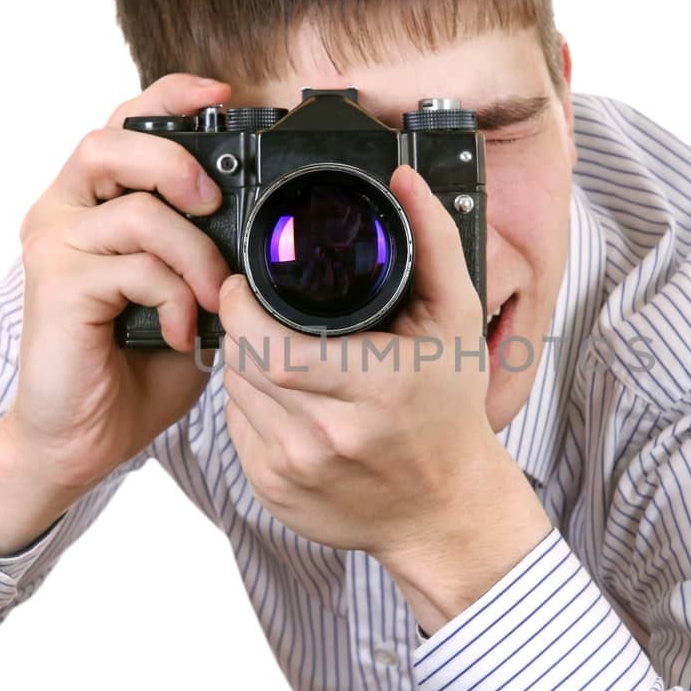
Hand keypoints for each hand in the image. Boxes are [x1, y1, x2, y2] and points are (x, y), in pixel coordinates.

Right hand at [0, 72, 233, 495]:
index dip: (172, 95)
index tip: (224, 95)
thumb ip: (209, 250)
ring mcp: (56, 244)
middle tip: (216, 202)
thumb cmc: (137, 363)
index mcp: (99, 201)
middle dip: (175, 160)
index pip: (127, 122)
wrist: (86, 436)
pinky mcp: (56, 283)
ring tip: (215, 297)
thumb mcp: (190, 293)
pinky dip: (175, 298)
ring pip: (136, 209)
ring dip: (194, 252)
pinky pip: (133, 266)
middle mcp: (67, 211)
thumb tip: (265, 227)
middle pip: (111, 140)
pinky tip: (186, 334)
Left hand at [219, 162, 503, 561]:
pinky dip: (250, 403)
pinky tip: (285, 395)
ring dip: (243, 362)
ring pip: (234, 394)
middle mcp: (328, 436)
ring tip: (279, 348)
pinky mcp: (273, 492)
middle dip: (240, 327)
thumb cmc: (450, 412)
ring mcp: (295, 470)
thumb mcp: (456, 319)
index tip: (241, 284)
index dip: (240, 307)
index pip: (268, 344)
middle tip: (257, 309)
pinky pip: (237, 429)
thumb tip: (405, 180)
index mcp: (374, 388)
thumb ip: (433, 241)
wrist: (446, 510)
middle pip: (243, 362)